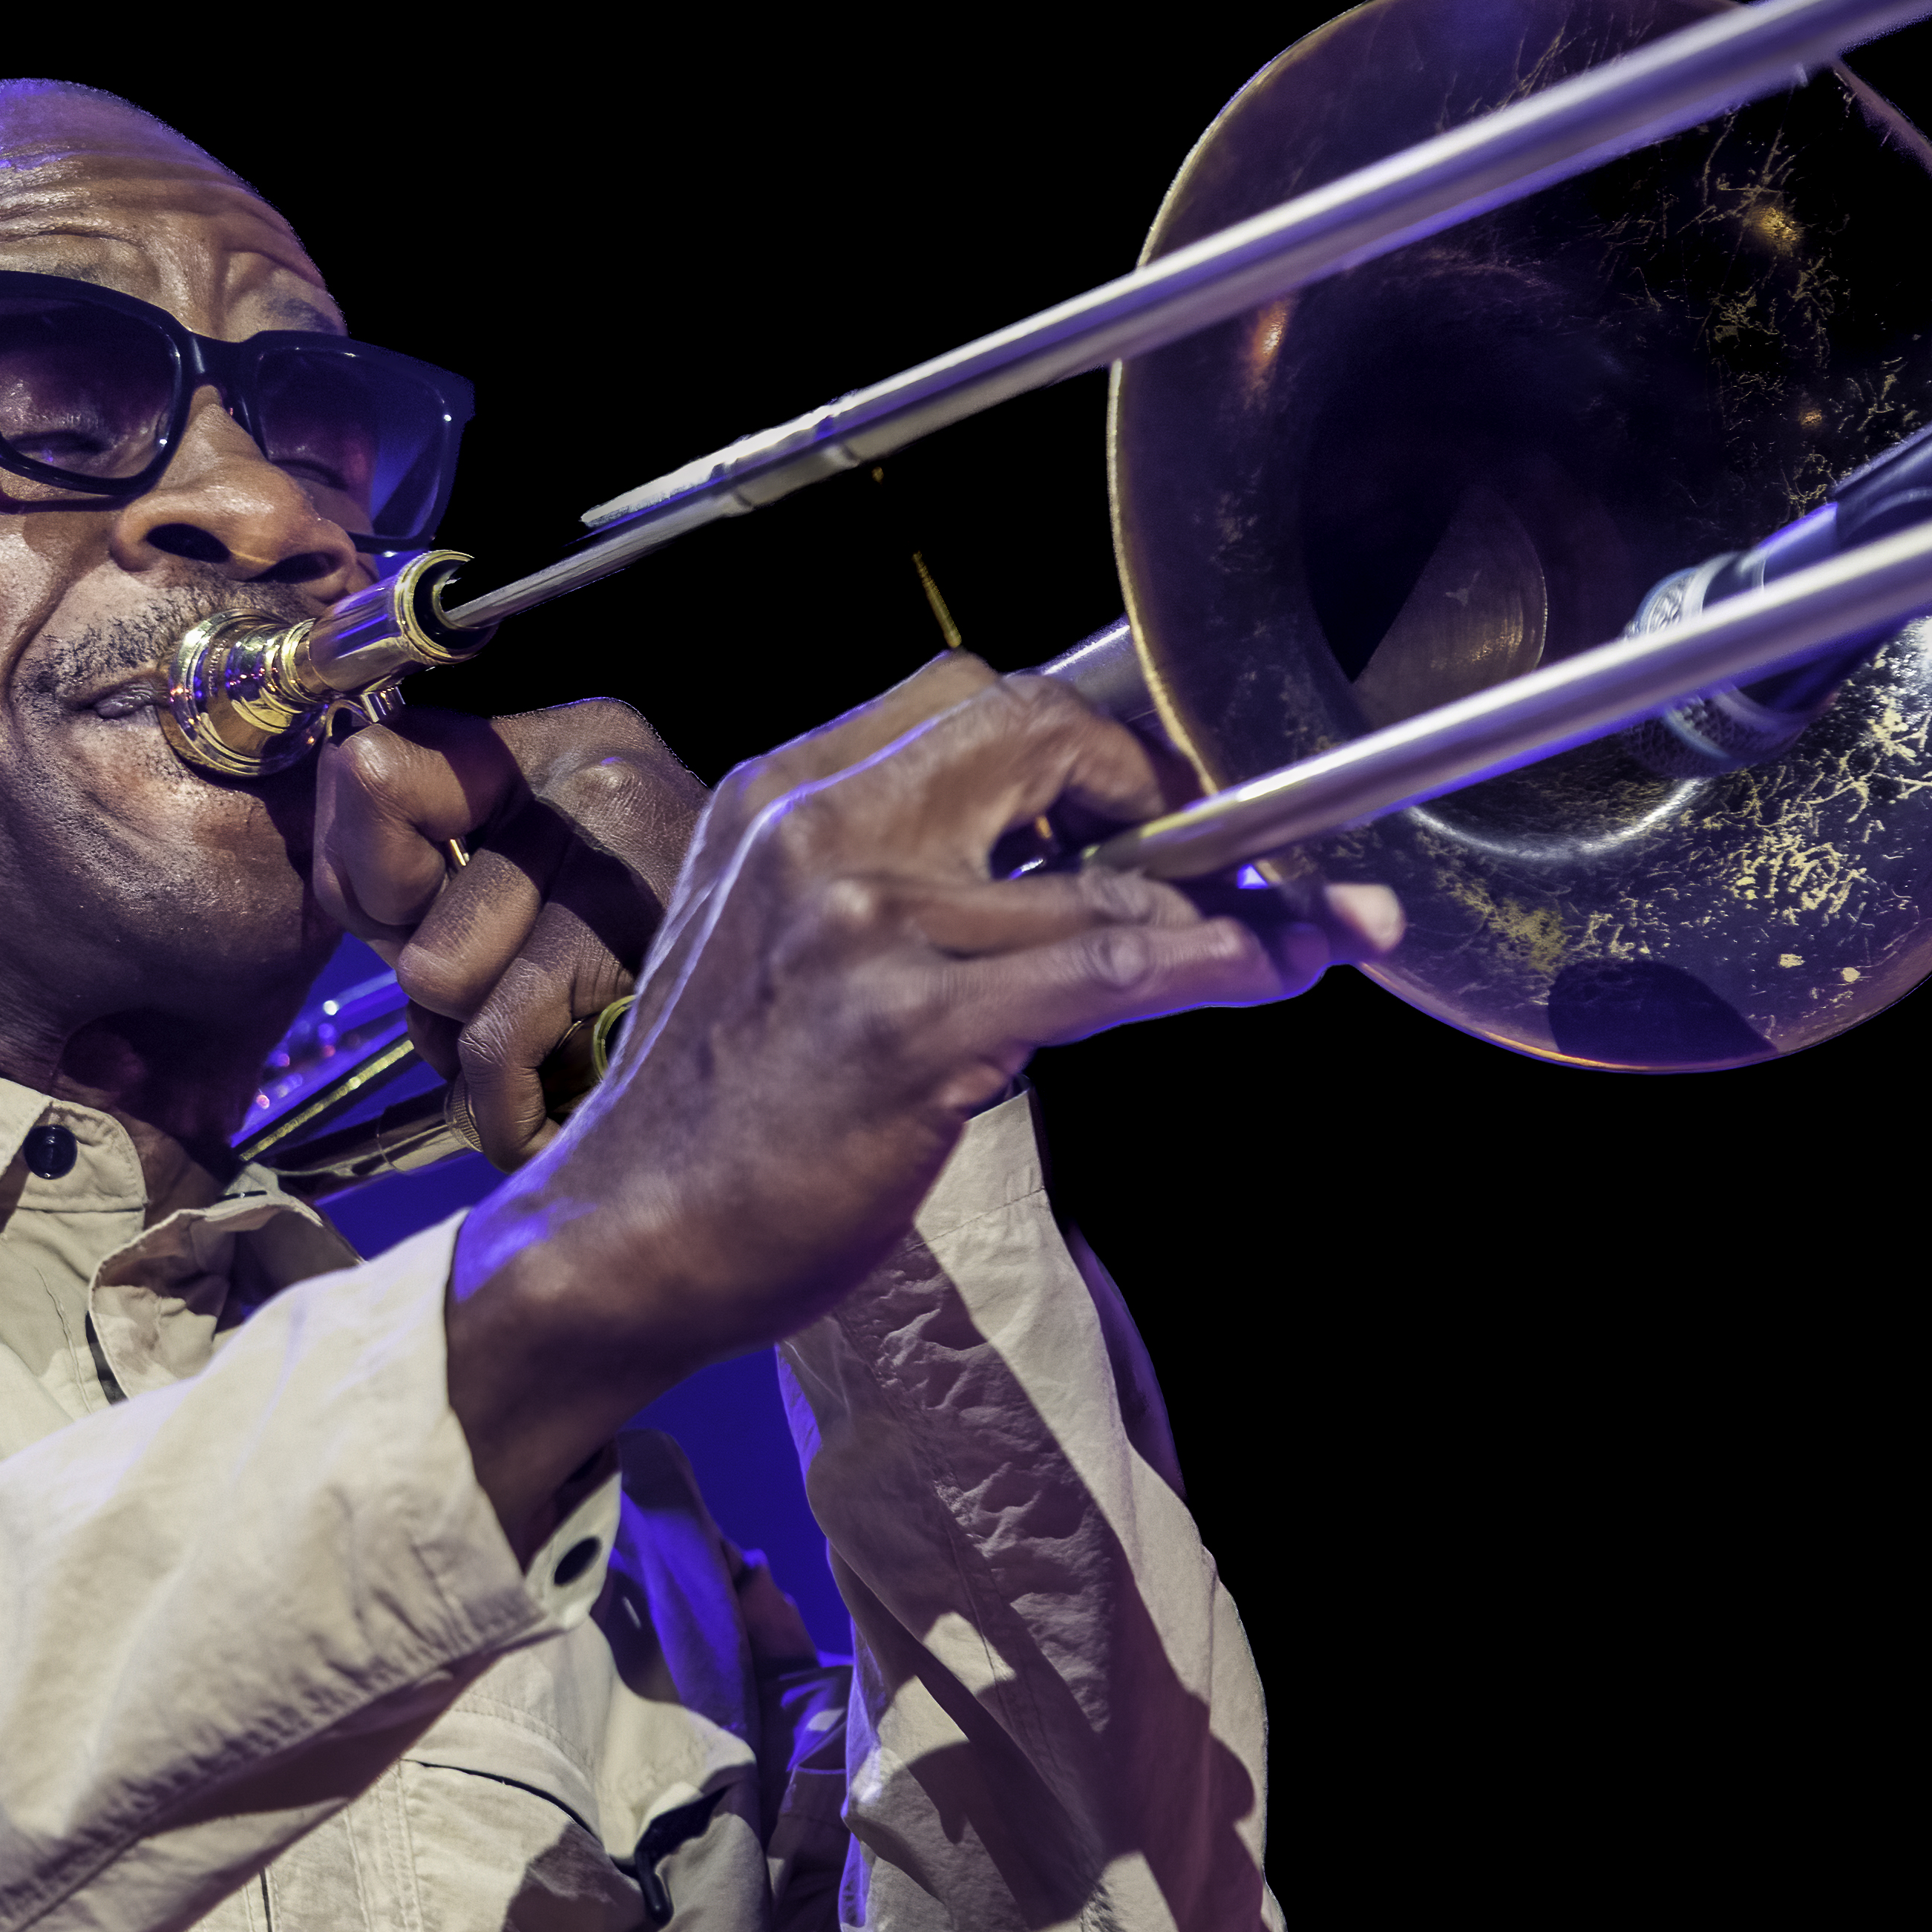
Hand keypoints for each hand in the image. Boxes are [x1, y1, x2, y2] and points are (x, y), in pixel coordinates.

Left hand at [310, 701, 706, 1166]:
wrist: (806, 1044)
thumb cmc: (655, 984)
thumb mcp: (524, 893)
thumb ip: (426, 868)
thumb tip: (353, 821)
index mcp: (571, 739)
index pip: (379, 763)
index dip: (359, 869)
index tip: (401, 920)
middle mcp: (600, 766)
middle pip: (397, 893)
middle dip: (425, 978)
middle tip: (504, 1003)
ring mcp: (628, 845)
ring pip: (440, 972)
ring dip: (471, 1046)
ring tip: (549, 1052)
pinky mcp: (647, 936)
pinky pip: (499, 1039)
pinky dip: (505, 1110)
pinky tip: (546, 1118)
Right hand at [446, 653, 1399, 1552]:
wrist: (619, 1236)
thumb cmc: (716, 1106)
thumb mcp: (773, 934)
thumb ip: (882, 869)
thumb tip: (1045, 856)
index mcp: (783, 792)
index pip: (966, 695)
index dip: (1085, 737)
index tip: (1152, 793)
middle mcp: (818, 826)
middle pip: (1037, 729)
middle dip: (1154, 780)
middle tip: (1223, 849)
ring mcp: (864, 923)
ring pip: (1100, 870)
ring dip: (1229, 897)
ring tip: (1312, 922)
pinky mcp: (912, 1026)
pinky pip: (1107, 966)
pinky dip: (1214, 961)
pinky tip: (1273, 970)